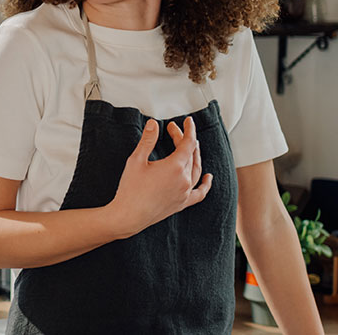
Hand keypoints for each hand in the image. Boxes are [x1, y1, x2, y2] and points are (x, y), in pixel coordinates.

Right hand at [109, 116, 212, 237]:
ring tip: (190, 145)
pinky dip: (205, 184)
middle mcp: (184, 179)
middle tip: (173, 130)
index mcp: (174, 167)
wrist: (129, 215)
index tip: (187, 121)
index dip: (188, 130)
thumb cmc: (131, 189)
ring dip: (194, 155)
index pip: (187, 143)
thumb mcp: (136, 160)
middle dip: (184, 139)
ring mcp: (185, 192)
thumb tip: (153, 124)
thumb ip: (147, 140)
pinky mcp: (182, 203)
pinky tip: (208, 177)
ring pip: (196, 169)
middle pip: (190, 154)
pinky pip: (199, 193)